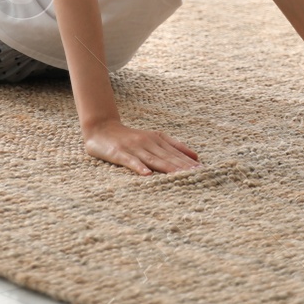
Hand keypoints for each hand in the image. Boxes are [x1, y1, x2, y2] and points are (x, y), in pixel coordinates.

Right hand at [83, 121, 201, 175]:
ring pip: (153, 159)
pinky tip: (147, 175)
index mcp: (157, 139)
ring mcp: (134, 148)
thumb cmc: (130, 138)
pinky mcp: (119, 153)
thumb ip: (174, 145)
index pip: (176, 153)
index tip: (203, 171)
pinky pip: (130, 162)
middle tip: (198, 175)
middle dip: (183, 166)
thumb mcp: (154, 138)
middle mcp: (148, 142)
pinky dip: (139, 168)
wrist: (101, 128)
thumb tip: (196, 156)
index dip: (189, 162)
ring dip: (167, 168)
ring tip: (180, 175)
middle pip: (168, 157)